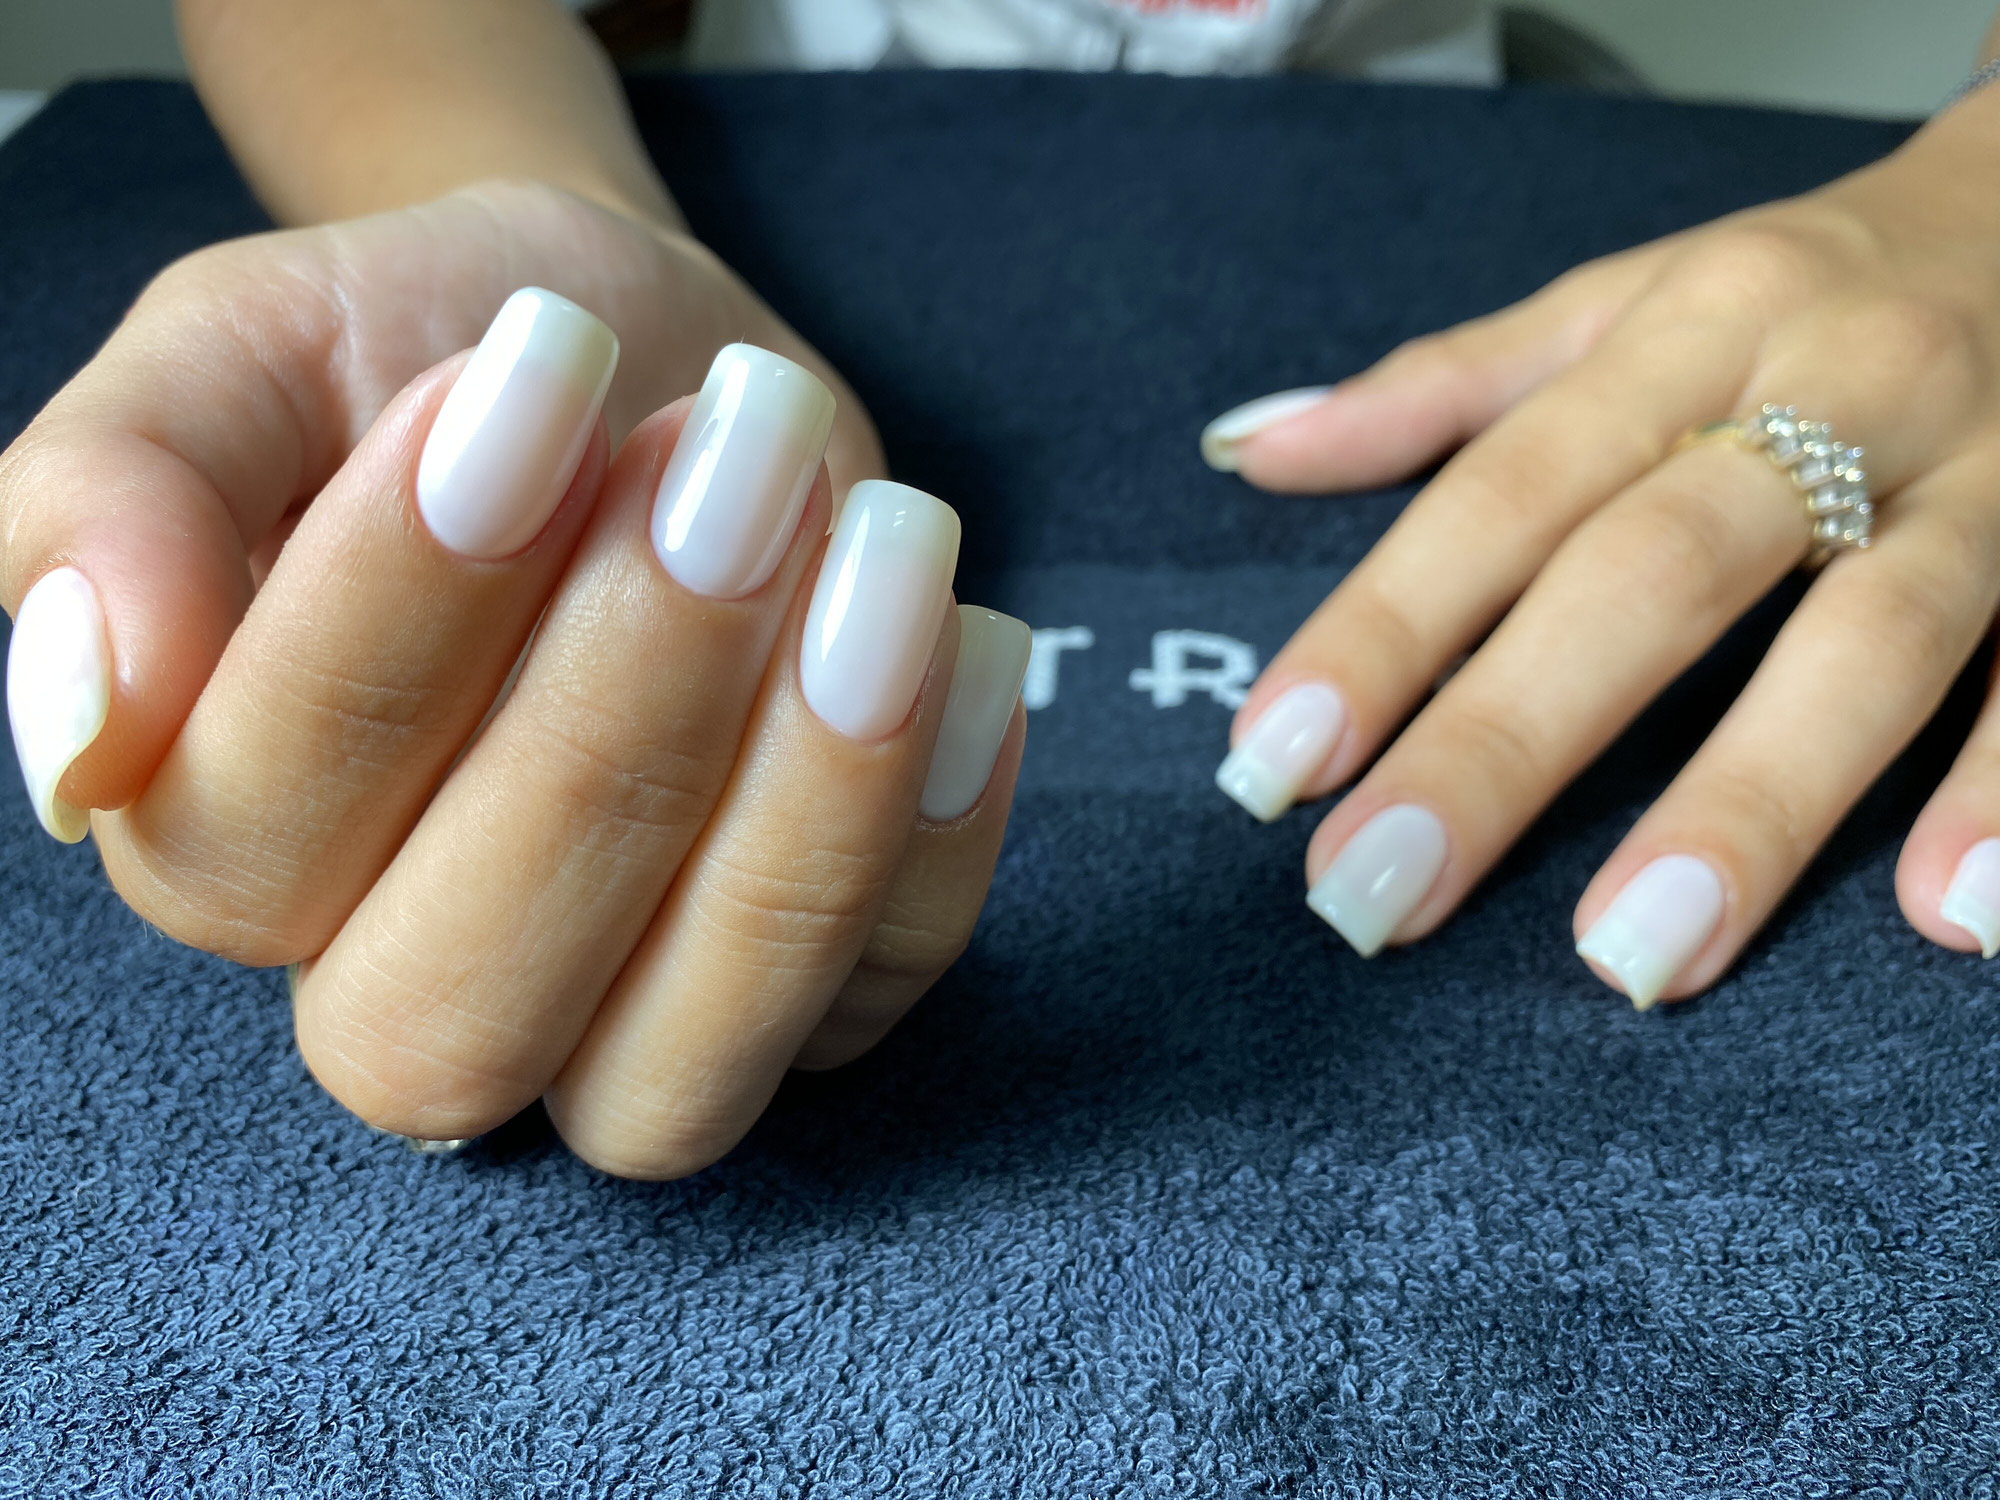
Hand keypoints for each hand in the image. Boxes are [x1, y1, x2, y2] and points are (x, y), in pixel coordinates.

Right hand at [2, 190, 1028, 1177]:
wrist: (629, 357)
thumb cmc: (421, 356)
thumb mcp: (235, 360)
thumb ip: (109, 506)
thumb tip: (80, 736)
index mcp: (229, 842)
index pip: (255, 831)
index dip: (393, 618)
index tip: (529, 375)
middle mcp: (405, 976)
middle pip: (457, 1005)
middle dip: (612, 726)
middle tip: (729, 465)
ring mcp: (617, 1013)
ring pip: (674, 1070)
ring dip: (795, 809)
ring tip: (874, 542)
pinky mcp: (808, 983)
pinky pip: (878, 988)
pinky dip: (939, 829)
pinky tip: (965, 639)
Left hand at [1203, 108, 1999, 1007]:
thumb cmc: (1803, 285)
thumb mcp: (1621, 300)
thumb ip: (1443, 388)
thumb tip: (1252, 446)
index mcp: (1686, 331)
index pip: (1504, 494)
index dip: (1383, 630)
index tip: (1271, 766)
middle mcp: (1836, 389)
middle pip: (1656, 573)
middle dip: (1508, 739)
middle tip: (1377, 893)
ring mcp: (1992, 473)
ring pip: (1873, 637)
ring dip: (1753, 801)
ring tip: (1633, 955)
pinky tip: (1949, 917)